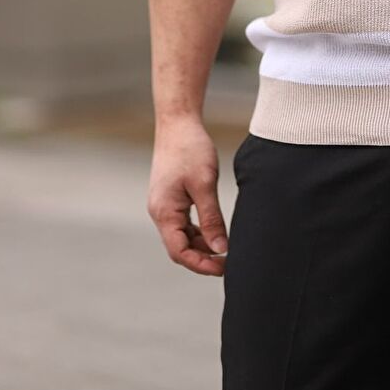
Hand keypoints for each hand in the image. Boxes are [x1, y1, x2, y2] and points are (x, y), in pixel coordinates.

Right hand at [147, 115, 228, 275]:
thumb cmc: (190, 149)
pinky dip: (198, 230)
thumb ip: (211, 219)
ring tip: (225, 247)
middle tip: (229, 261)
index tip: (224, 267)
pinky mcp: (170, 197)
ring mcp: (164, 204)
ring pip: (182, 236)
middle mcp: (160, 212)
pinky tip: (215, 230)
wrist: (178, 123)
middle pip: (179, 247)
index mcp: (164, 212)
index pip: (179, 252)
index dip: (201, 264)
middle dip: (202, 257)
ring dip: (201, 244)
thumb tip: (221, 248)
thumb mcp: (204, 184)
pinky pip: (183, 223)